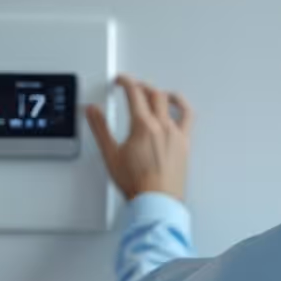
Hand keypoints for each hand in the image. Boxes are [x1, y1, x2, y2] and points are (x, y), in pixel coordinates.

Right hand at [85, 74, 192, 200]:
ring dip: (162, 94)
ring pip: (172, 103)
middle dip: (142, 86)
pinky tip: (178, 108)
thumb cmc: (136, 183)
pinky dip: (183, 108)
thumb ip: (100, 129)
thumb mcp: (111, 154)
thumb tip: (92, 111)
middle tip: (134, 86)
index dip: (126, 82)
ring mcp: (176, 134)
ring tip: (156, 93)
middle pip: (154, 94)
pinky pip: (188, 118)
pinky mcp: (184, 144)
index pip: (134, 93)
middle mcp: (162, 126)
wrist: (156, 200)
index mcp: (143, 126)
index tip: (121, 80)